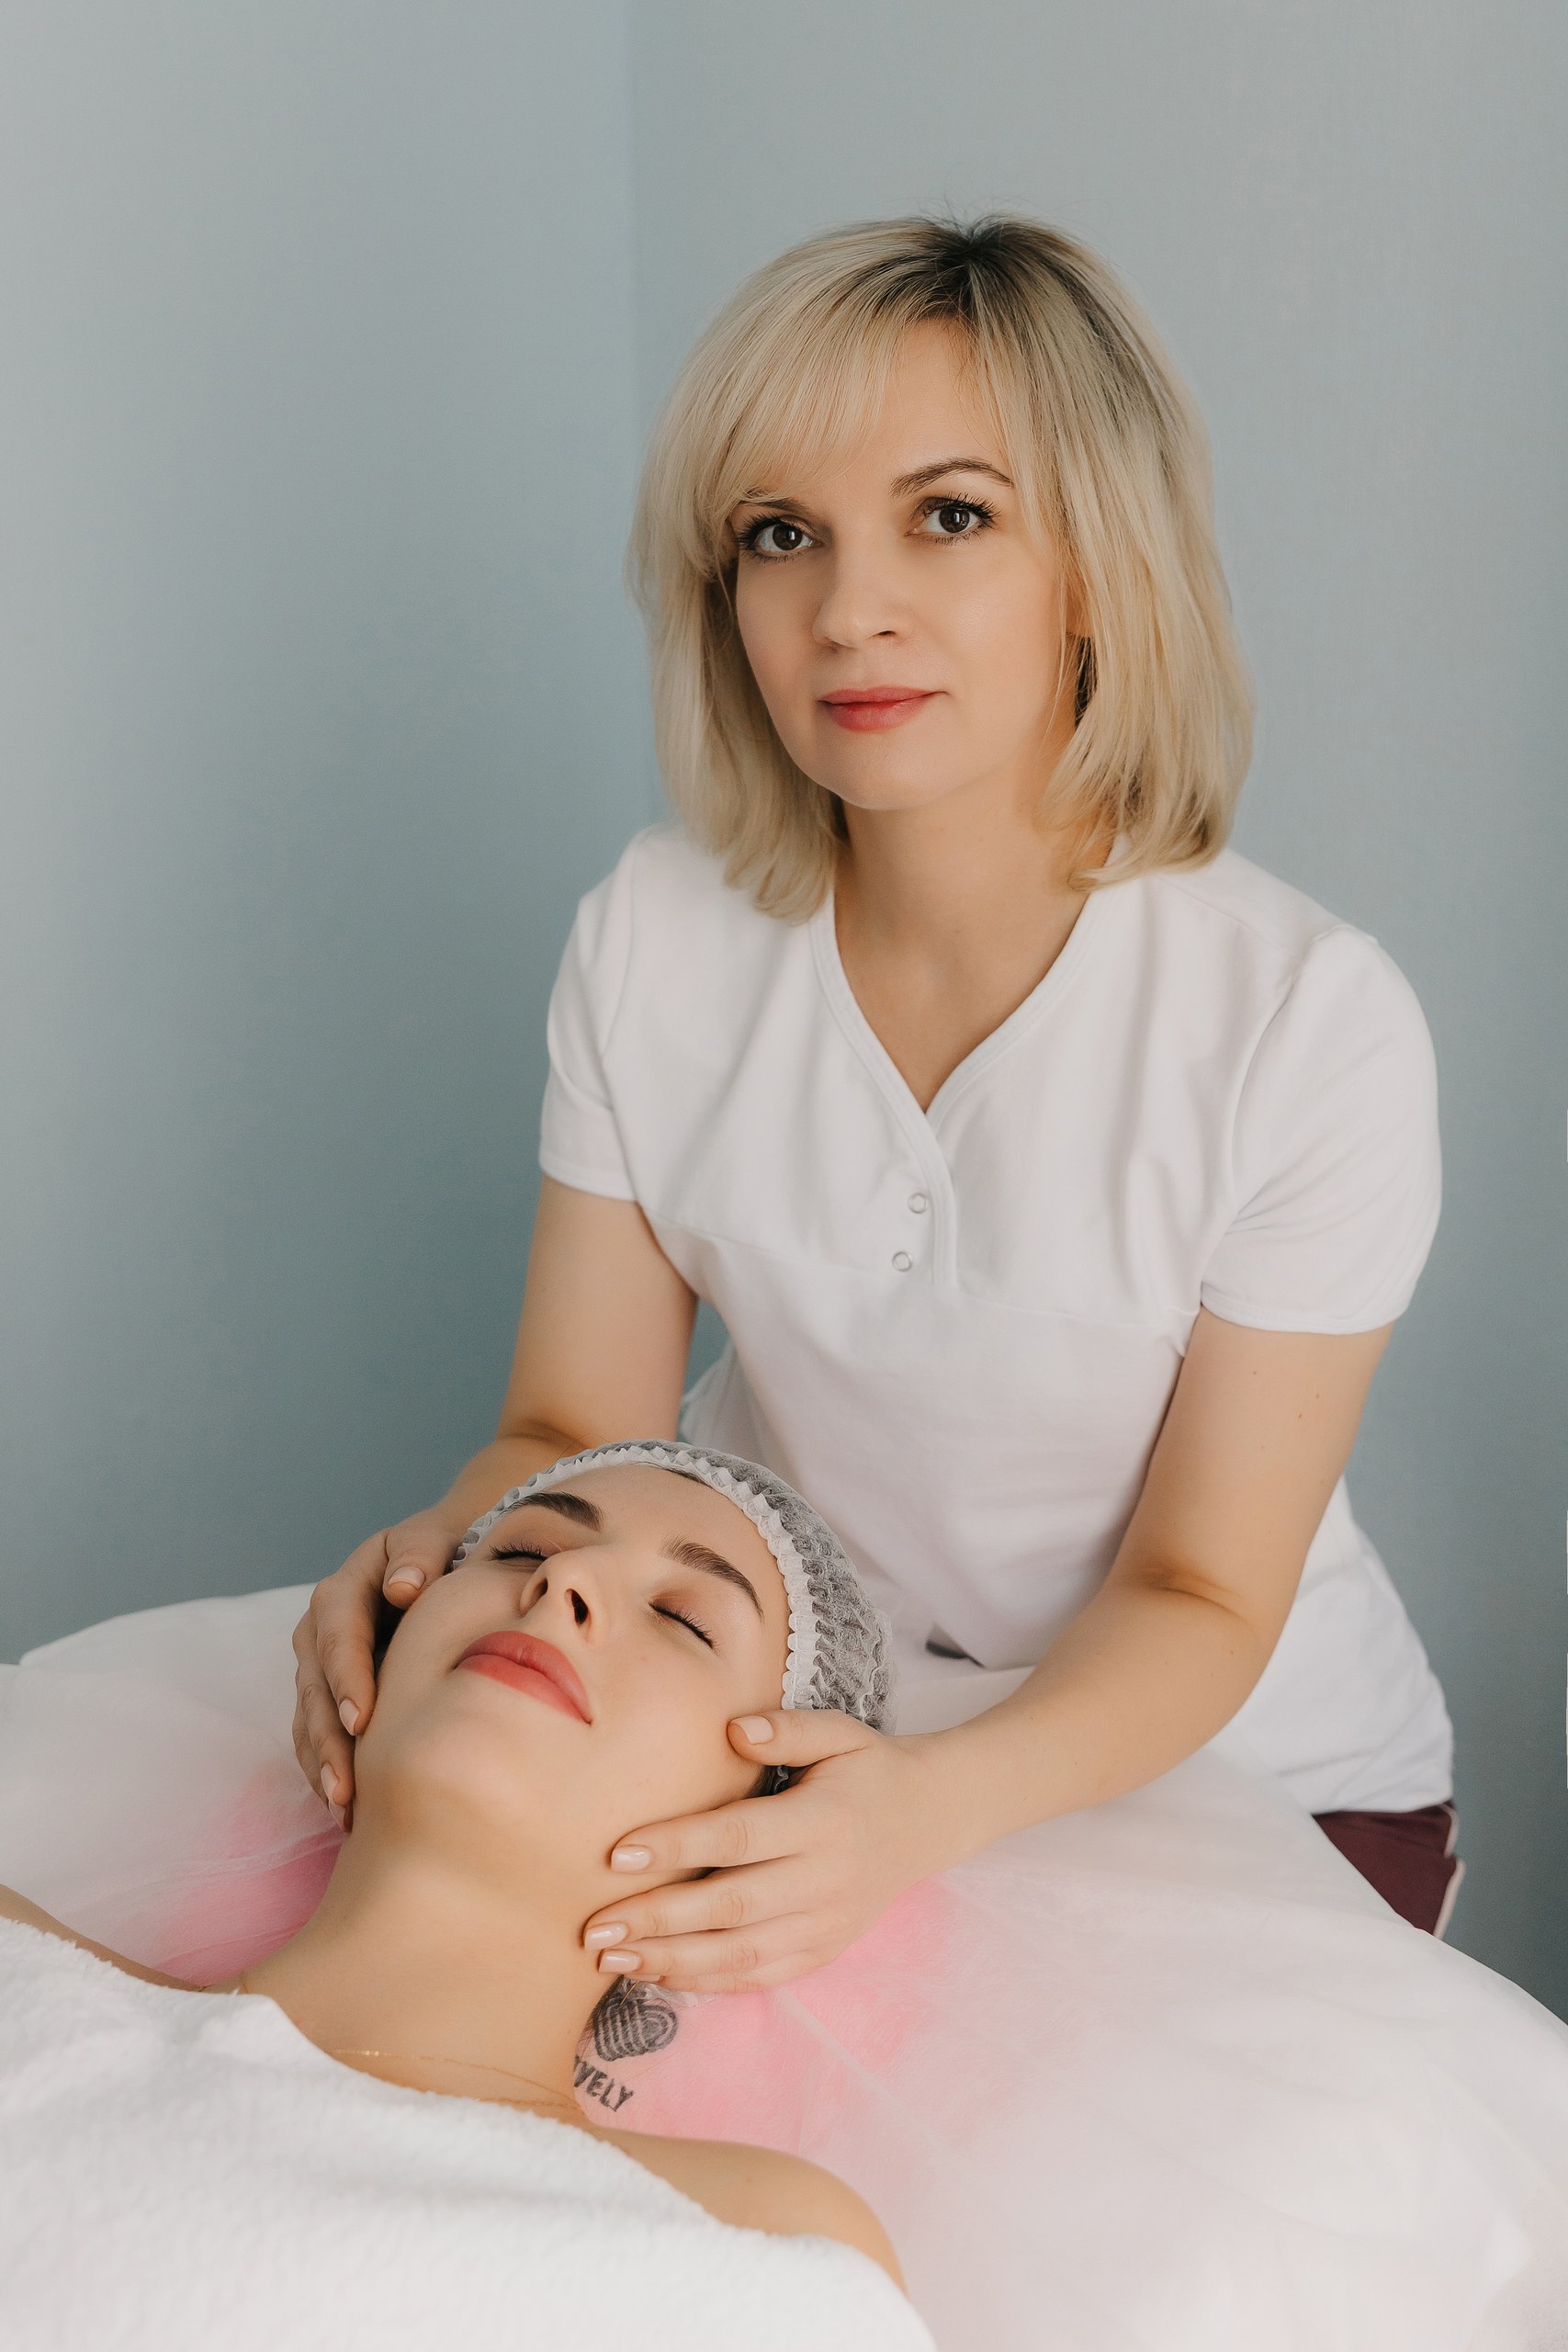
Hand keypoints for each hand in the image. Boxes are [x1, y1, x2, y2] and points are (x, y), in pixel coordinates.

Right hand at [291, 1509, 465, 1811]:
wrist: (447, 1562)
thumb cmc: (448, 1551)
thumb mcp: (436, 1537)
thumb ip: (421, 1554)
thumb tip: (404, 1587)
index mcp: (345, 1588)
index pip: (339, 1635)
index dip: (347, 1678)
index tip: (362, 1721)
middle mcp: (321, 1629)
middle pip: (315, 1687)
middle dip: (328, 1739)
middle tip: (346, 1787)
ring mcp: (320, 1667)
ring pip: (310, 1719)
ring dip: (322, 1765)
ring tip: (344, 1810)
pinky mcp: (328, 1697)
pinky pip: (316, 1737)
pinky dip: (327, 1770)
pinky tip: (346, 1810)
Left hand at [579, 1710, 956, 1992]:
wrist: (926, 1820)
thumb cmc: (866, 1769)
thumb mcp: (839, 1733)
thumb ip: (786, 1728)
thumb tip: (733, 1730)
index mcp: (822, 1821)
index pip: (737, 1838)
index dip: (676, 1847)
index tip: (615, 1853)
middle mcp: (825, 1880)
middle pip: (730, 1906)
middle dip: (657, 1920)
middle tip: (593, 1926)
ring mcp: (825, 1925)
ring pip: (740, 1954)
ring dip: (670, 1961)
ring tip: (609, 1959)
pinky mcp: (823, 1952)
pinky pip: (759, 1977)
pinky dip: (706, 1983)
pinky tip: (656, 1974)